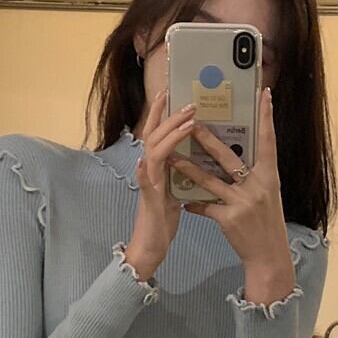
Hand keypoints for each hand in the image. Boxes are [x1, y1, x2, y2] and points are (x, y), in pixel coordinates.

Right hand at [125, 89, 197, 279]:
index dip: (163, 114)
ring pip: (153, 152)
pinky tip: (145, 159)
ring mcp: (148, 183)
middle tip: (184, 99)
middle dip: (167, 115)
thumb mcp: (176, 189)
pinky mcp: (149, 199)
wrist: (150, 245)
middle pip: (153, 135)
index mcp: (159, 166)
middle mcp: (150, 170)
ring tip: (185, 121)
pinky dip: (146, 169)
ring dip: (168, 135)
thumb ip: (179, 172)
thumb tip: (192, 156)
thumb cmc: (164, 219)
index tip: (171, 92)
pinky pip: (146, 181)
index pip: (160, 134)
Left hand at [165, 87, 293, 273]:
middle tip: (191, 123)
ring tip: (171, 158)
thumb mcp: (268, 195)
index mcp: (269, 176)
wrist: (269, 256)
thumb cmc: (268, 223)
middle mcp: (257, 186)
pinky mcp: (228, 219)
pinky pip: (205, 207)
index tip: (265, 95)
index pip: (268, 141)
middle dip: (208, 140)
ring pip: (209, 180)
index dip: (267, 118)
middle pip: (228, 157)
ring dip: (188, 169)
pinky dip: (194, 204)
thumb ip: (255, 176)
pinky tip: (184, 202)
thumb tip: (239, 157)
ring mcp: (242, 202)